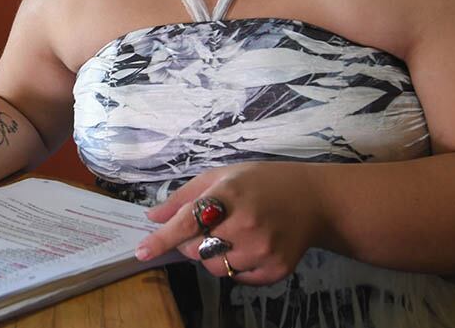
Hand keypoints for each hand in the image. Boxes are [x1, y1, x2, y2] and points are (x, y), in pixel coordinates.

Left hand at [136, 162, 325, 285]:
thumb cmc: (260, 182)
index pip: (188, 221)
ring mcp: (263, 249)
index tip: (142, 251)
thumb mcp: (221, 176)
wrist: (312, 199)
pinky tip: (248, 246)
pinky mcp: (275, 269)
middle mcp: (247, 223)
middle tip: (208, 227)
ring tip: (230, 235)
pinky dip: (236, 266)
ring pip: (216, 268)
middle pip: (196, 250)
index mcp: (230, 193)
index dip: (162, 238)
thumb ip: (184, 196)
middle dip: (191, 242)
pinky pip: (238, 278)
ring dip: (212, 256)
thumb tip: (152, 216)